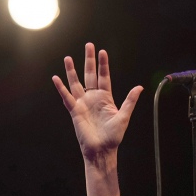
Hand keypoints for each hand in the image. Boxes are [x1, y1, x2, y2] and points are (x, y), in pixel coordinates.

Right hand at [52, 42, 142, 163]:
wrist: (102, 150)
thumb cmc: (114, 136)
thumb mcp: (124, 117)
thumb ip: (130, 101)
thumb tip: (140, 87)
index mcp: (106, 98)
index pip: (104, 77)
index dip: (103, 65)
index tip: (102, 51)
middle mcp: (93, 98)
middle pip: (90, 75)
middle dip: (89, 60)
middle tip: (88, 45)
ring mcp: (83, 104)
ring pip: (76, 83)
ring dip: (72, 71)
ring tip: (68, 58)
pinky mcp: (75, 111)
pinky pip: (66, 97)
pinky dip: (61, 88)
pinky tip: (56, 78)